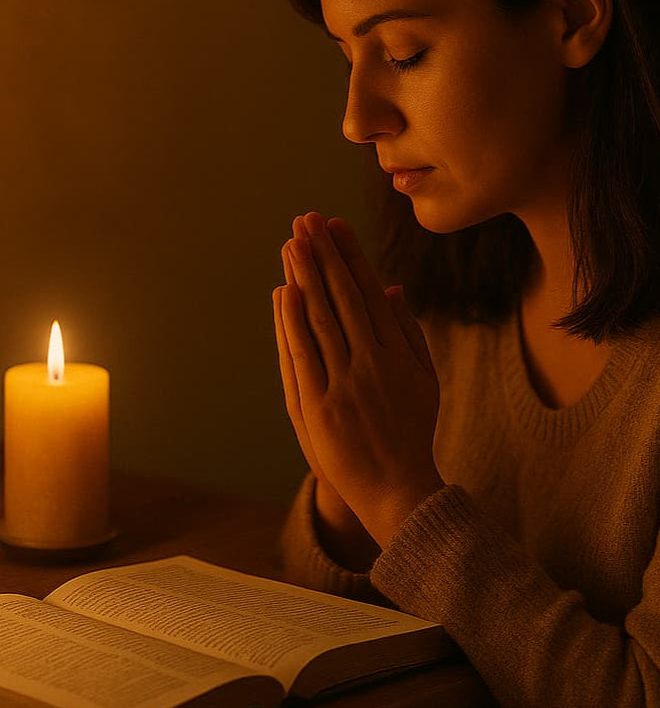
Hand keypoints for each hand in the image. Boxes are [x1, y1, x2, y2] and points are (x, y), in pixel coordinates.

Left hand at [274, 213, 442, 547]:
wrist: (398, 489)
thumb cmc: (408, 432)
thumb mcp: (422, 379)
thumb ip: (407, 332)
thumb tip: (391, 287)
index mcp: (399, 352)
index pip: (369, 292)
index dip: (350, 256)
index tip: (335, 225)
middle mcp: (373, 362)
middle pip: (343, 298)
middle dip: (324, 254)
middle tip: (307, 219)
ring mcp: (346, 383)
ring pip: (323, 319)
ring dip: (306, 277)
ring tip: (294, 242)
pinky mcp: (321, 405)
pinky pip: (306, 356)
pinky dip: (294, 322)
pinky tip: (286, 291)